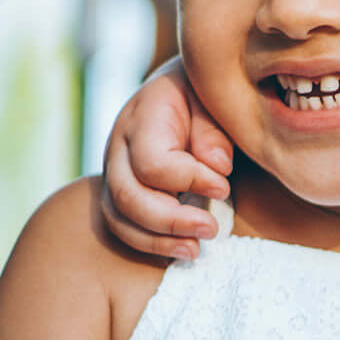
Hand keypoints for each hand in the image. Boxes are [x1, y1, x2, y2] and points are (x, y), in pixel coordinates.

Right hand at [100, 61, 235, 260]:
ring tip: (196, 250)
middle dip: (170, 221)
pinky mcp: (119, 190)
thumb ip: (214, 130)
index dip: (189, 181)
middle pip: (127, 196)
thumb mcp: (214, 98)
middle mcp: (119, 145)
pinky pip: (122, 226)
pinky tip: (182, 249)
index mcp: (144, 116)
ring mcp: (115, 170)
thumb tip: (216, 167)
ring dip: (157, 241)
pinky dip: (150, 244)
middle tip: (211, 230)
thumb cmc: (204, 94)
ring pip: (119, 217)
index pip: (152, 162)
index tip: (224, 187)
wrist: (182, 89)